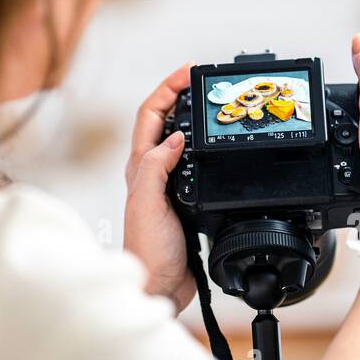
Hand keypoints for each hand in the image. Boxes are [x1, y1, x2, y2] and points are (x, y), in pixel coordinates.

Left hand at [123, 63, 196, 313]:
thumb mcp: (148, 203)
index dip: (168, 89)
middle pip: (164, 120)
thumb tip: (175, 137)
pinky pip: (195, 164)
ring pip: (179, 140)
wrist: (158, 286)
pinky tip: (219, 149)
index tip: (189, 73)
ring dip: (193, 118)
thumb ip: (156, 168)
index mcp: (141, 166)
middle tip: (204, 80)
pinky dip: (206, 148)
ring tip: (213, 103)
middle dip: (182, 95)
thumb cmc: (147, 250)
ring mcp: (167, 185)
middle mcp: (152, 171)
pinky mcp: (184, 201)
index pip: (151, 114)